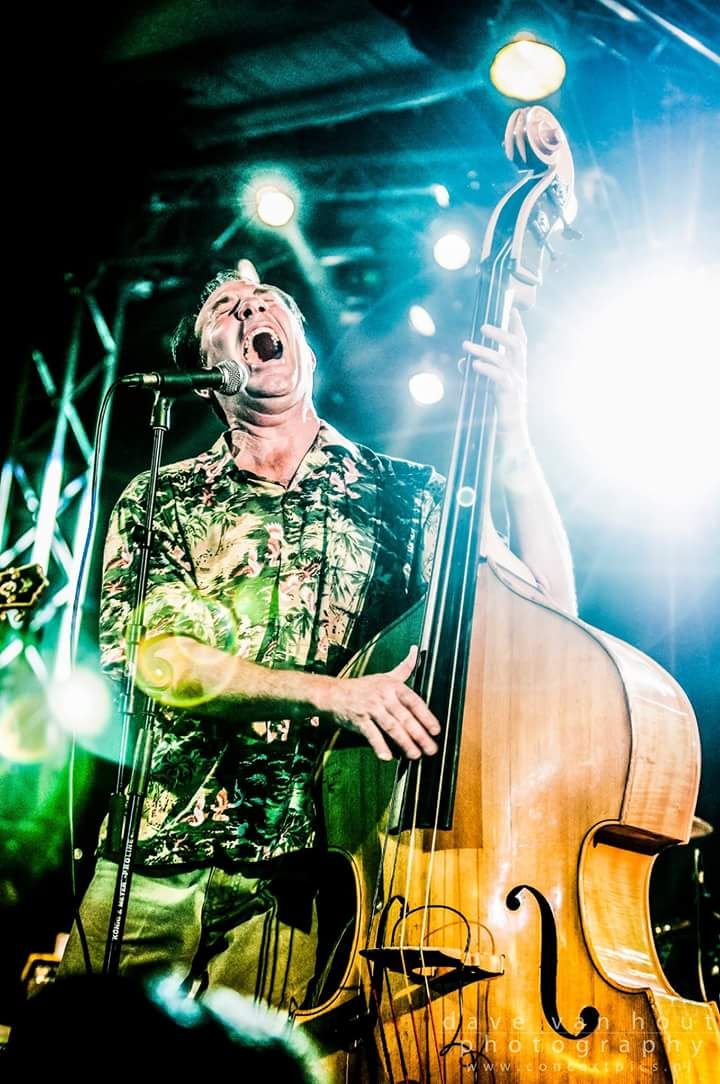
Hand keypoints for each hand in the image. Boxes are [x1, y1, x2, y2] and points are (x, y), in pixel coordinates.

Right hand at [328, 646, 440, 760]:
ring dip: (404, 742)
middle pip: (405, 717)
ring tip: (415, 755)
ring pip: (391, 727)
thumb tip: (416, 650)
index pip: (414, 702)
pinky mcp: (359, 719)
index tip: (436, 730)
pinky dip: (379, 746)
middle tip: (431, 749)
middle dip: (419, 735)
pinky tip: (387, 756)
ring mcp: (371, 708)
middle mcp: (383, 696)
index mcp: (393, 686)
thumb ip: (404, 667)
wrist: (334, 693)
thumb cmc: (363, 686)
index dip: (426, 716)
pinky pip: (371, 734)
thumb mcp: (385, 675)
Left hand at [463, 307, 528, 438]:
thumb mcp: (488, 383)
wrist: (512, 427)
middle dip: (500, 332)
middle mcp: (519, 370)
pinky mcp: (509, 392)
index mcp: (518, 365)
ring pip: (503, 359)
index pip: (521, 340)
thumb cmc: (500, 403)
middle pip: (516, 344)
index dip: (517, 325)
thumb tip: (462, 361)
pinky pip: (498, 377)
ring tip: (466, 346)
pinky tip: (472, 365)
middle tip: (483, 327)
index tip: (512, 309)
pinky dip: (485, 369)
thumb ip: (477, 370)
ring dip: (483, 351)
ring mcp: (516, 380)